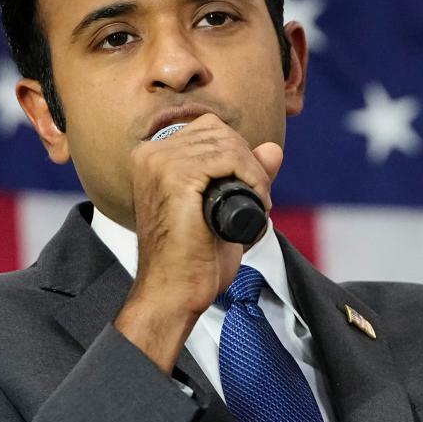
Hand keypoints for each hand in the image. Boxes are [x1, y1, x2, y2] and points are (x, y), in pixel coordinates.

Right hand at [115, 114, 282, 372]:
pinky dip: (252, 178)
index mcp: (153, 157)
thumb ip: (247, 173)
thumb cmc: (194, 257)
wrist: (175, 291)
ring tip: (256, 206)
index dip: (239, 155)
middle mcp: (151, 153)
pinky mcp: (176, 175)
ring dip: (254, 174)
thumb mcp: (225, 207)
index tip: (250, 188)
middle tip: (258, 201)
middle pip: (221, 132)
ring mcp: (160, 162)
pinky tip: (255, 204)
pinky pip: (230, 157)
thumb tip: (272, 149)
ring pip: (228, 143)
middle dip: (249, 164)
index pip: (210, 130)